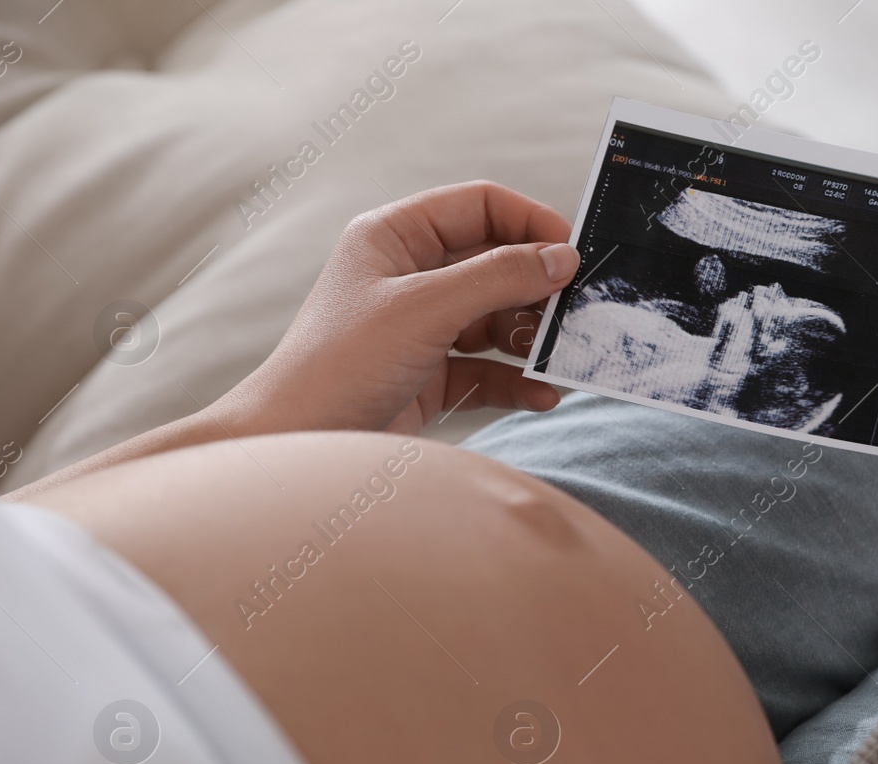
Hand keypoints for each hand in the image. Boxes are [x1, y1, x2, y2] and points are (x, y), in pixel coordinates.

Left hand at [217, 180, 577, 436]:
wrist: (298, 443)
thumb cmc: (341, 364)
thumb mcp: (425, 308)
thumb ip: (498, 277)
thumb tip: (563, 258)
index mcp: (395, 237)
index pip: (479, 206)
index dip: (529, 222)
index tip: (573, 253)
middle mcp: (410, 276)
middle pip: (495, 263)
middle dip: (538, 288)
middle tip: (578, 311)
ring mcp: (422, 328)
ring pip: (497, 319)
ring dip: (532, 338)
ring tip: (562, 356)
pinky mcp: (430, 377)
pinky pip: (489, 370)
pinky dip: (518, 380)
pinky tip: (543, 394)